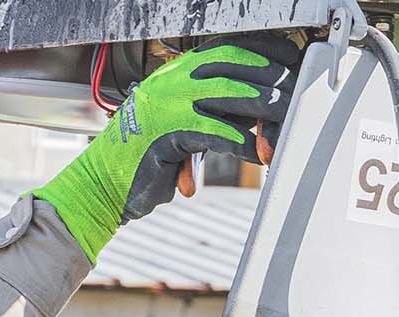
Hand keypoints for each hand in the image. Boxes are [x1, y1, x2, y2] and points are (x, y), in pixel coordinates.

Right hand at [34, 36, 301, 261]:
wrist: (101, 186)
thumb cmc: (145, 160)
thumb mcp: (179, 125)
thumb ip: (212, 112)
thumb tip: (259, 113)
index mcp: (176, 72)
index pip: (229, 48)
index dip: (266, 52)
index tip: (292, 61)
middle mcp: (173, 81)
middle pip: (236, 66)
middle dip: (273, 80)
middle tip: (298, 99)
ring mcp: (168, 104)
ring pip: (232, 95)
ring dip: (266, 111)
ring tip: (285, 127)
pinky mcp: (168, 133)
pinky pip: (218, 133)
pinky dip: (244, 144)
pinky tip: (260, 156)